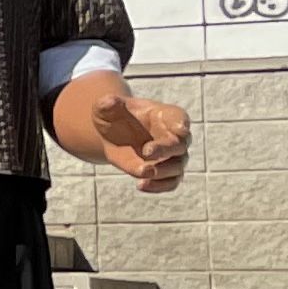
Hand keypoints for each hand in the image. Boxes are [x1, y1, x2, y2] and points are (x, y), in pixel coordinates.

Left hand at [70, 80, 192, 193]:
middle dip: (166, 149)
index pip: (178, 118)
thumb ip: (108, 104)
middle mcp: (174, 136)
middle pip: (180, 144)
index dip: (180, 123)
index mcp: (165, 115)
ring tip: (142, 173)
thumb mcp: (107, 107)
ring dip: (162, 172)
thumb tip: (108, 101)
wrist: (113, 134)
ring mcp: (171, 156)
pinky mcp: (163, 172)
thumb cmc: (116, 115)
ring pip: (177, 167)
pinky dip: (159, 187)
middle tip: (147, 152)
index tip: (180, 127)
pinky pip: (170, 183)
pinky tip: (141, 185)